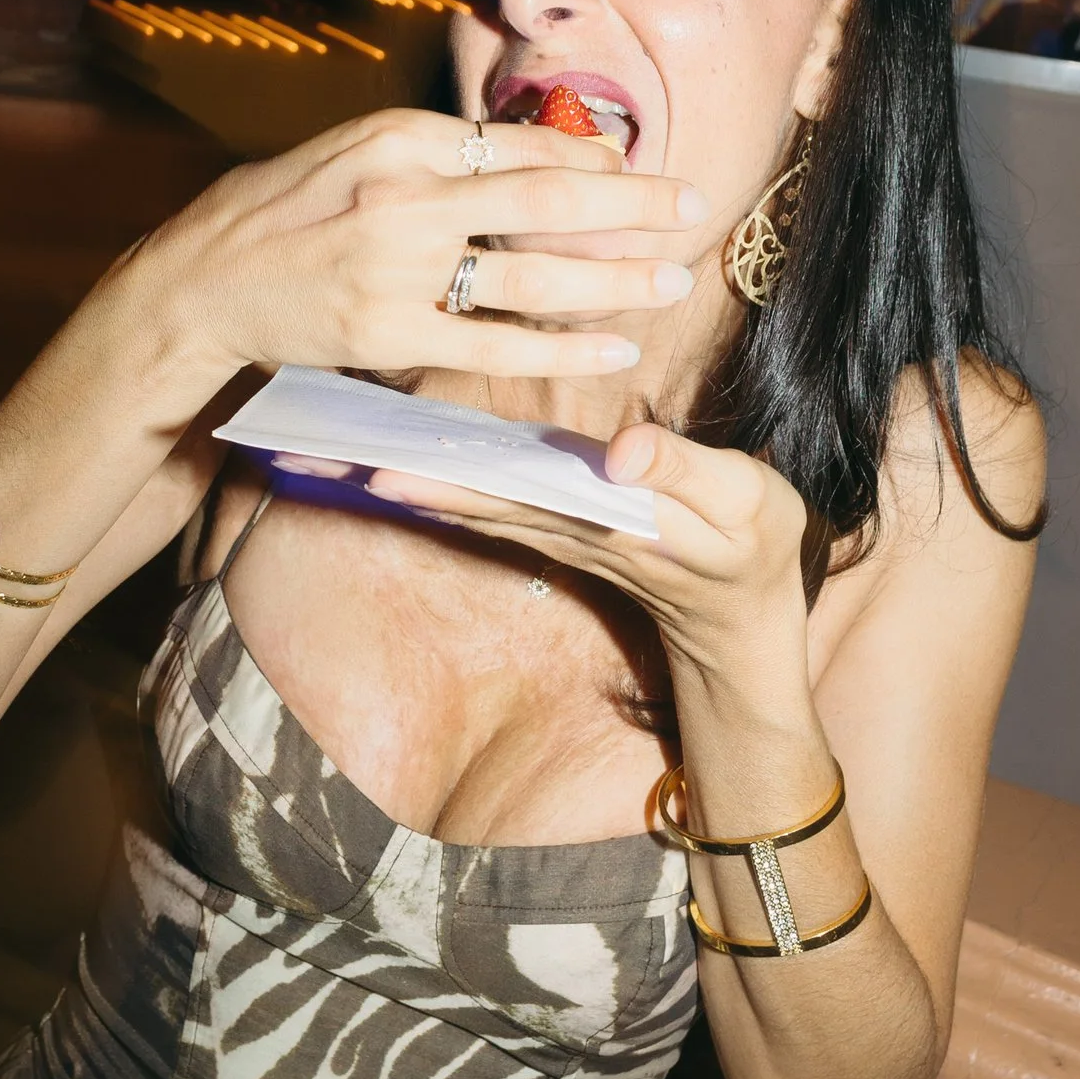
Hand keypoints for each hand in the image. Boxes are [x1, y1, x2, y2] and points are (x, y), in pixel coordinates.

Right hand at [135, 107, 710, 386]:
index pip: (516, 142)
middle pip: (543, 198)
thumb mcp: (352, 152)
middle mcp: (403, 193)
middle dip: (630, 205)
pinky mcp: (387, 334)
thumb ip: (432, 153)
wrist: (198, 282)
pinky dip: (560, 346)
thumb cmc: (278, 214)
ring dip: (612, 278)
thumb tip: (523, 152)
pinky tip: (612, 346)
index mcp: (397, 137)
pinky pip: (494, 344)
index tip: (640, 169)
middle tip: (692, 206)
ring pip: (531, 272)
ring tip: (668, 281)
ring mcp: (395, 267)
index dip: (590, 158)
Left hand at [366, 419, 811, 674]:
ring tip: (344, 455)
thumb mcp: (744, 506)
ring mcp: (561, 533)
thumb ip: (686, 474)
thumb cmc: (754, 551)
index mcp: (603, 519)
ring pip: (473, 502)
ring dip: (412, 480)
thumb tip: (622, 452)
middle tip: (325, 456)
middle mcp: (568, 529)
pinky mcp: (563, 529)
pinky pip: (493, 505)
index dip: (444, 477)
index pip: (508, 492)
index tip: (382, 466)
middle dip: (402, 477)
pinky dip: (447, 486)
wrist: (746, 626)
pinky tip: (406, 467)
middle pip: (470, 498)